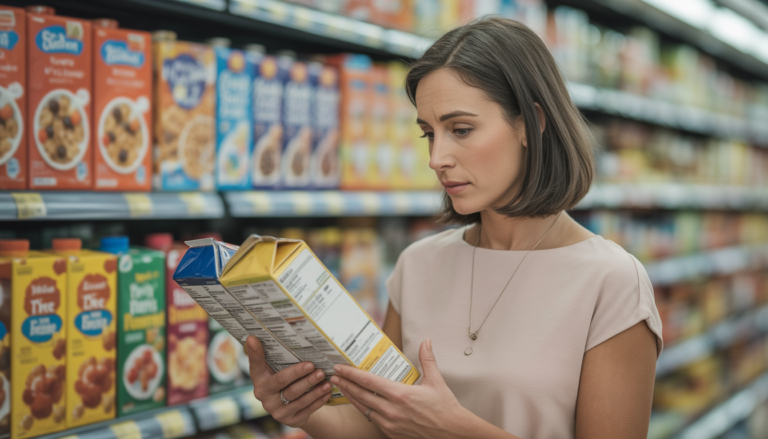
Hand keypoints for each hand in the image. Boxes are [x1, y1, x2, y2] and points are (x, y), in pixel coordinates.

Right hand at [245, 336, 331, 427]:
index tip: (254, 338)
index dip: (256, 353)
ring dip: (313, 388)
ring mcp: (277, 410)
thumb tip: (255, 336)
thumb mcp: (275, 370)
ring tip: (325, 378)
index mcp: (259, 380)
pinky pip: (306, 409)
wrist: (290, 408)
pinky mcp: (290, 420)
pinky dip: (318, 400)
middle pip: (283, 383)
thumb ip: (269, 356)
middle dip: (299, 374)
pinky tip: (326, 391)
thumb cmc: (283, 381)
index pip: (256, 365)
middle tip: (314, 366)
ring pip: (297, 398)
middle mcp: (265, 397)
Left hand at [330, 339, 467, 438]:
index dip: (352, 374)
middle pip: (361, 395)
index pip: (369, 382)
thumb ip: (428, 360)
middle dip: (345, 384)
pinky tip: (359, 403)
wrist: (452, 434)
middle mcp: (392, 410)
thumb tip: (426, 341)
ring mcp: (390, 424)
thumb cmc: (445, 408)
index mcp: (401, 395)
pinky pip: (372, 420)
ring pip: (363, 409)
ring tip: (341, 388)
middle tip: (333, 375)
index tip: (340, 367)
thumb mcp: (436, 381)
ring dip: (351, 397)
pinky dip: (363, 410)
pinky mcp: (392, 434)